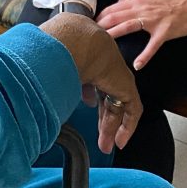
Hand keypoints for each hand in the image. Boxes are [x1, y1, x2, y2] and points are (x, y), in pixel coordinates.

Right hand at [40, 13, 139, 152]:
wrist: (77, 42)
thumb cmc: (61, 50)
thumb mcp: (58, 69)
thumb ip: (61, 81)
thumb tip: (54, 94)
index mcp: (90, 61)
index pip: (93, 83)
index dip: (90, 97)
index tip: (87, 108)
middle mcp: (105, 69)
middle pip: (106, 99)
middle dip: (102, 121)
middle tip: (98, 138)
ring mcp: (117, 78)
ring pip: (116, 107)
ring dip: (110, 128)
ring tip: (105, 145)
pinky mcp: (127, 87)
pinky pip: (132, 111)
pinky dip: (127, 127)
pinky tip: (120, 140)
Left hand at [95, 0, 186, 70]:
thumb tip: (118, 1)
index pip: (114, 7)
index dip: (101, 15)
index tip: (91, 22)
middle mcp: (142, 8)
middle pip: (116, 16)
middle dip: (101, 24)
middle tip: (89, 33)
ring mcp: (152, 21)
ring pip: (128, 26)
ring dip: (113, 34)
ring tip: (103, 43)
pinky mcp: (163, 32)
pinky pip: (152, 46)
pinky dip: (144, 56)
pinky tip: (137, 65)